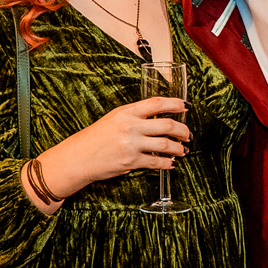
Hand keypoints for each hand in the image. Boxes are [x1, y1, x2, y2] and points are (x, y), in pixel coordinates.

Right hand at [35, 98, 190, 202]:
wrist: (79, 157)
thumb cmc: (96, 138)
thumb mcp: (114, 119)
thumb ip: (135, 117)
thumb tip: (160, 119)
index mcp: (126, 112)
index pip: (157, 103)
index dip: (175, 104)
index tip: (186, 106)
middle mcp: (130, 126)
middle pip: (167, 125)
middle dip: (183, 130)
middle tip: (188, 134)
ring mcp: (131, 144)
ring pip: (166, 145)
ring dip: (179, 148)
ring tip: (183, 150)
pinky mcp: (131, 162)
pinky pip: (156, 162)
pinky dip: (167, 163)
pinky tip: (171, 163)